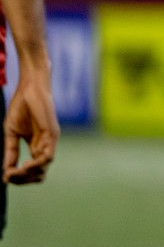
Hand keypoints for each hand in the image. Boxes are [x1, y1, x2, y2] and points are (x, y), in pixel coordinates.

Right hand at [4, 65, 57, 184]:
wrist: (30, 89)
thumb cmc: (21, 107)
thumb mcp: (11, 133)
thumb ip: (11, 151)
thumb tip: (6, 171)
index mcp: (36, 146)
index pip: (31, 171)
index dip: (18, 178)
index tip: (5, 177)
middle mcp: (44, 146)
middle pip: (39, 174)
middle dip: (22, 180)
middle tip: (9, 175)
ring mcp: (50, 141)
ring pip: (43, 169)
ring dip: (26, 175)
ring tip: (15, 171)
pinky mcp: (52, 135)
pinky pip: (47, 157)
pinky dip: (35, 165)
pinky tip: (24, 165)